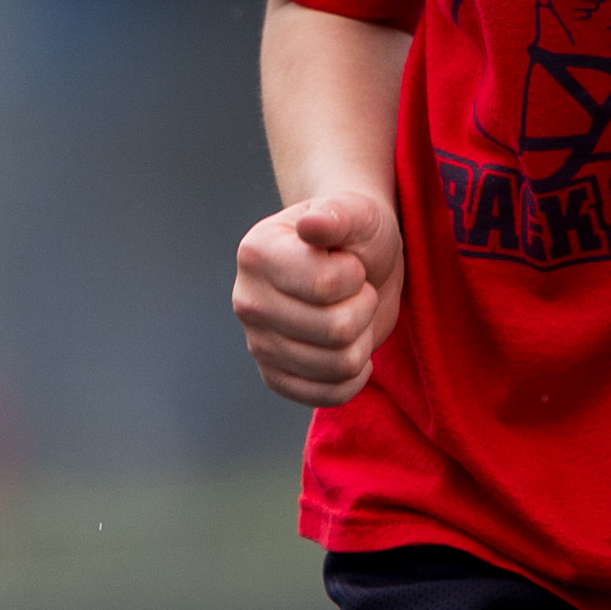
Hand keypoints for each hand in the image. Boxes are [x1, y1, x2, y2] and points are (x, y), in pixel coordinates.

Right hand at [233, 184, 402, 404]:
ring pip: (339, 364)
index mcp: (256, 253)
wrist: (356, 266)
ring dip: (362, 339)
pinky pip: (328, 395)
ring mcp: (257, 343)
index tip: (348, 262)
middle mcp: (247, 300)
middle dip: (363, 307)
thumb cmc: (356, 236)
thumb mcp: (359, 214)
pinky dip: (354, 376)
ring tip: (350, 313)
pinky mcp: (275, 377)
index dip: (355, 276)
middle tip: (354, 290)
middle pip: (336, 329)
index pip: (324, 286)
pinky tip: (350, 348)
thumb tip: (311, 225)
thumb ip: (338, 215)